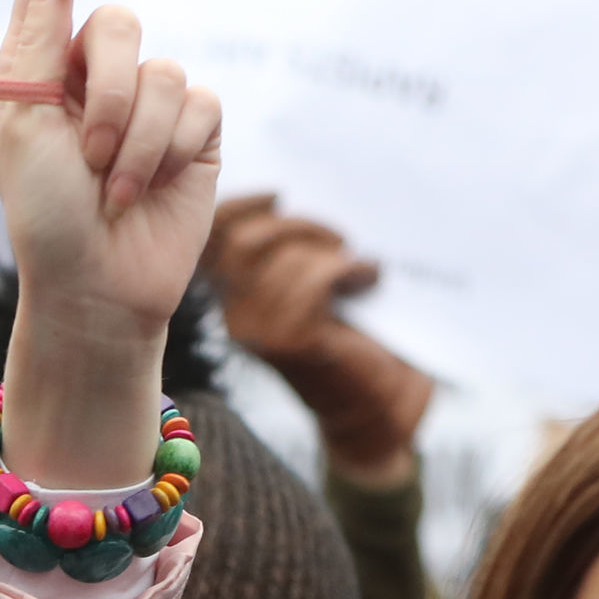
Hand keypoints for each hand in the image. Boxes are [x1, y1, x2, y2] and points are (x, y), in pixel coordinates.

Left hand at [0, 0, 221, 492]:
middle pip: (119, 24)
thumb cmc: (45, 215)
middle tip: (89, 152)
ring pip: (163, 74)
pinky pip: (200, 105)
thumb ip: (35, 38)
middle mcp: (99, 78)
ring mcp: (153, 105)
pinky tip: (151, 191)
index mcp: (44, 69)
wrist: (95, 287)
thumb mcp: (25, 125)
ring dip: (137, 140)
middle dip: (107, 92)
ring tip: (116, 191)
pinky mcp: (198, 134)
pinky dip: (171, 152)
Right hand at [203, 194, 430, 488]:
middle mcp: (238, 318)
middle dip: (296, 226)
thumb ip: (295, 249)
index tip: (278, 193)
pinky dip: (347, 269)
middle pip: (246, 243)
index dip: (239, 208)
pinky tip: (367, 278)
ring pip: (285, 260)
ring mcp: (261, 332)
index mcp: (239, 299)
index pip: (216, 242)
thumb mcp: (319, 282)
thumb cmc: (359, 339)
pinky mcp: (293, 341)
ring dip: (330, 253)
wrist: (382, 406)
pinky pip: (313, 279)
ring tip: (357, 266)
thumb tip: (291, 196)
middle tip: (339, 237)